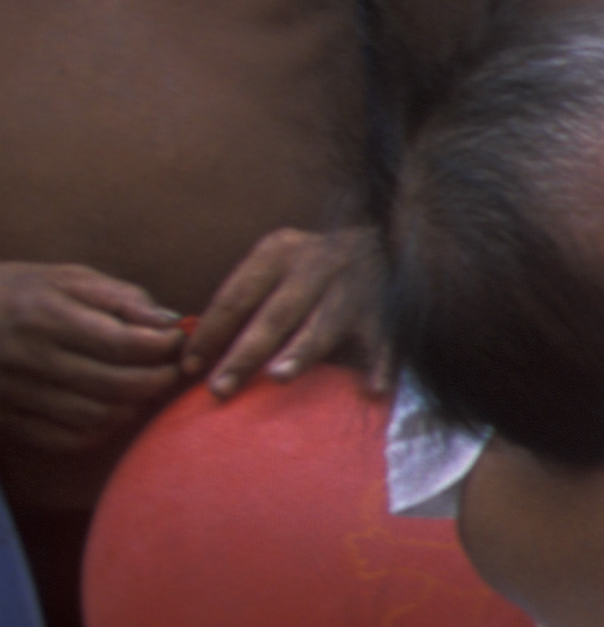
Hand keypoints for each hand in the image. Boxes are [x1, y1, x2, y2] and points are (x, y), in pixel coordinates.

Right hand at [0, 262, 184, 459]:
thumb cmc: (18, 292)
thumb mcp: (66, 279)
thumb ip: (121, 299)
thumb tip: (172, 324)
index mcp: (44, 316)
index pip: (123, 345)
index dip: (164, 348)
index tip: (177, 341)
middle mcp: (26, 358)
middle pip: (115, 386)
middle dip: (157, 381)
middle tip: (170, 371)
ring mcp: (12, 393)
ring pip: (95, 417)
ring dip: (133, 408)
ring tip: (143, 389)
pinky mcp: (4, 419)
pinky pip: (67, 439)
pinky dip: (101, 430)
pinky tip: (110, 410)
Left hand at [180, 225, 381, 396]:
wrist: (389, 237)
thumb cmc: (318, 267)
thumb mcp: (279, 266)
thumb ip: (248, 300)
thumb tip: (200, 353)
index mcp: (280, 252)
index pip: (236, 297)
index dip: (210, 333)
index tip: (189, 368)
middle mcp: (317, 265)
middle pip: (274, 315)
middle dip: (244, 353)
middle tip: (219, 388)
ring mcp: (356, 286)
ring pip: (324, 324)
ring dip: (301, 351)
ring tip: (278, 376)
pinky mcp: (391, 307)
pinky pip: (385, 340)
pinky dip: (381, 364)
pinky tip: (374, 389)